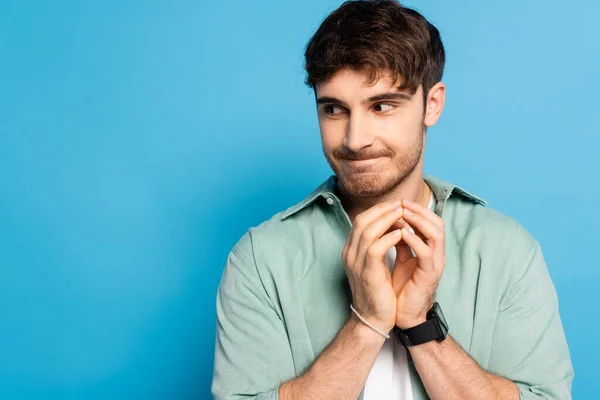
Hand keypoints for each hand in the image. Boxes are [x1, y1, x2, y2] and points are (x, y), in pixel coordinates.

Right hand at [342, 200, 405, 333]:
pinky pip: (375, 248)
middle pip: (362, 221)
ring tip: (403, 214)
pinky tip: (401, 234)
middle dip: (382, 210)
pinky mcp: (367, 272)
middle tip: (401, 204)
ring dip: (387, 219)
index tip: (395, 205)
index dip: (378, 210)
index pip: (361, 221)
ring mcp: (355, 263)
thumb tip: (392, 227)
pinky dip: (389, 238)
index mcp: (350, 251)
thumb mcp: (374, 265)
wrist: (372, 319)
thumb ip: (377, 246)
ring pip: (367, 231)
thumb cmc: (377, 292)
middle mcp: (350, 254)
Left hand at [392, 198, 445, 329]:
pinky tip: (401, 234)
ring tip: (402, 212)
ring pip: (435, 234)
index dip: (417, 209)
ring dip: (418, 221)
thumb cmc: (403, 288)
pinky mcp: (430, 275)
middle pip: (437, 223)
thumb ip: (401, 242)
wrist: (404, 315)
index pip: (430, 221)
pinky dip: (414, 240)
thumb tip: (393, 222)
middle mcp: (437, 254)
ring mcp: (436, 264)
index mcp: (431, 249)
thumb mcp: (402, 260)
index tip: (398, 201)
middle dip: (419, 210)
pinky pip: (426, 252)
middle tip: (401, 202)